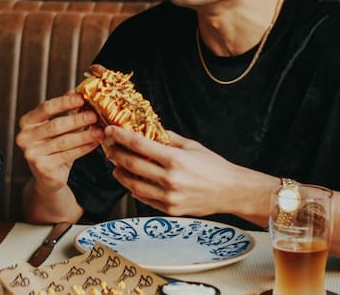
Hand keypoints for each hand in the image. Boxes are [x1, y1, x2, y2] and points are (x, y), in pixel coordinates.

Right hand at [15, 93, 103, 193]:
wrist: (48, 177)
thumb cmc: (53, 148)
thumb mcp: (58, 128)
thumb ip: (67, 112)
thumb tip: (82, 95)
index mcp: (27, 122)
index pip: (46, 108)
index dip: (64, 102)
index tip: (81, 98)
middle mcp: (25, 137)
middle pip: (55, 125)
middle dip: (78, 120)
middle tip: (95, 115)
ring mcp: (31, 153)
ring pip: (63, 141)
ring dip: (84, 135)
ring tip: (99, 130)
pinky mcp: (42, 167)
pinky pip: (67, 155)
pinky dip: (83, 148)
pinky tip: (94, 143)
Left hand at [105, 127, 259, 217]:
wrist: (231, 191)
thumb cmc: (214, 166)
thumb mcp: (191, 146)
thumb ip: (168, 138)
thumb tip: (148, 131)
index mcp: (175, 159)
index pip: (139, 145)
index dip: (120, 136)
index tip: (110, 130)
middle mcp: (170, 179)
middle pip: (131, 164)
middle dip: (115, 153)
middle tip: (108, 147)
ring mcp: (168, 197)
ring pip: (133, 184)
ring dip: (120, 173)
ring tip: (116, 165)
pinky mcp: (169, 210)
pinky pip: (144, 198)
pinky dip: (134, 188)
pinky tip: (131, 180)